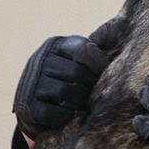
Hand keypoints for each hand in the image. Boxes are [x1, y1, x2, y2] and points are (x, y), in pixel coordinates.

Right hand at [12, 15, 126, 136]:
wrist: (32, 105)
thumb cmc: (64, 78)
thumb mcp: (73, 58)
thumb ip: (91, 52)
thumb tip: (120, 33)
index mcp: (55, 45)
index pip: (82, 50)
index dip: (98, 64)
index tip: (103, 75)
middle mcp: (40, 60)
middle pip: (76, 72)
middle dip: (90, 86)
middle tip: (94, 94)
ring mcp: (32, 83)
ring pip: (65, 91)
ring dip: (80, 101)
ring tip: (84, 104)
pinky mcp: (29, 107)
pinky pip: (54, 112)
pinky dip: (66, 115)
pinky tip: (70, 114)